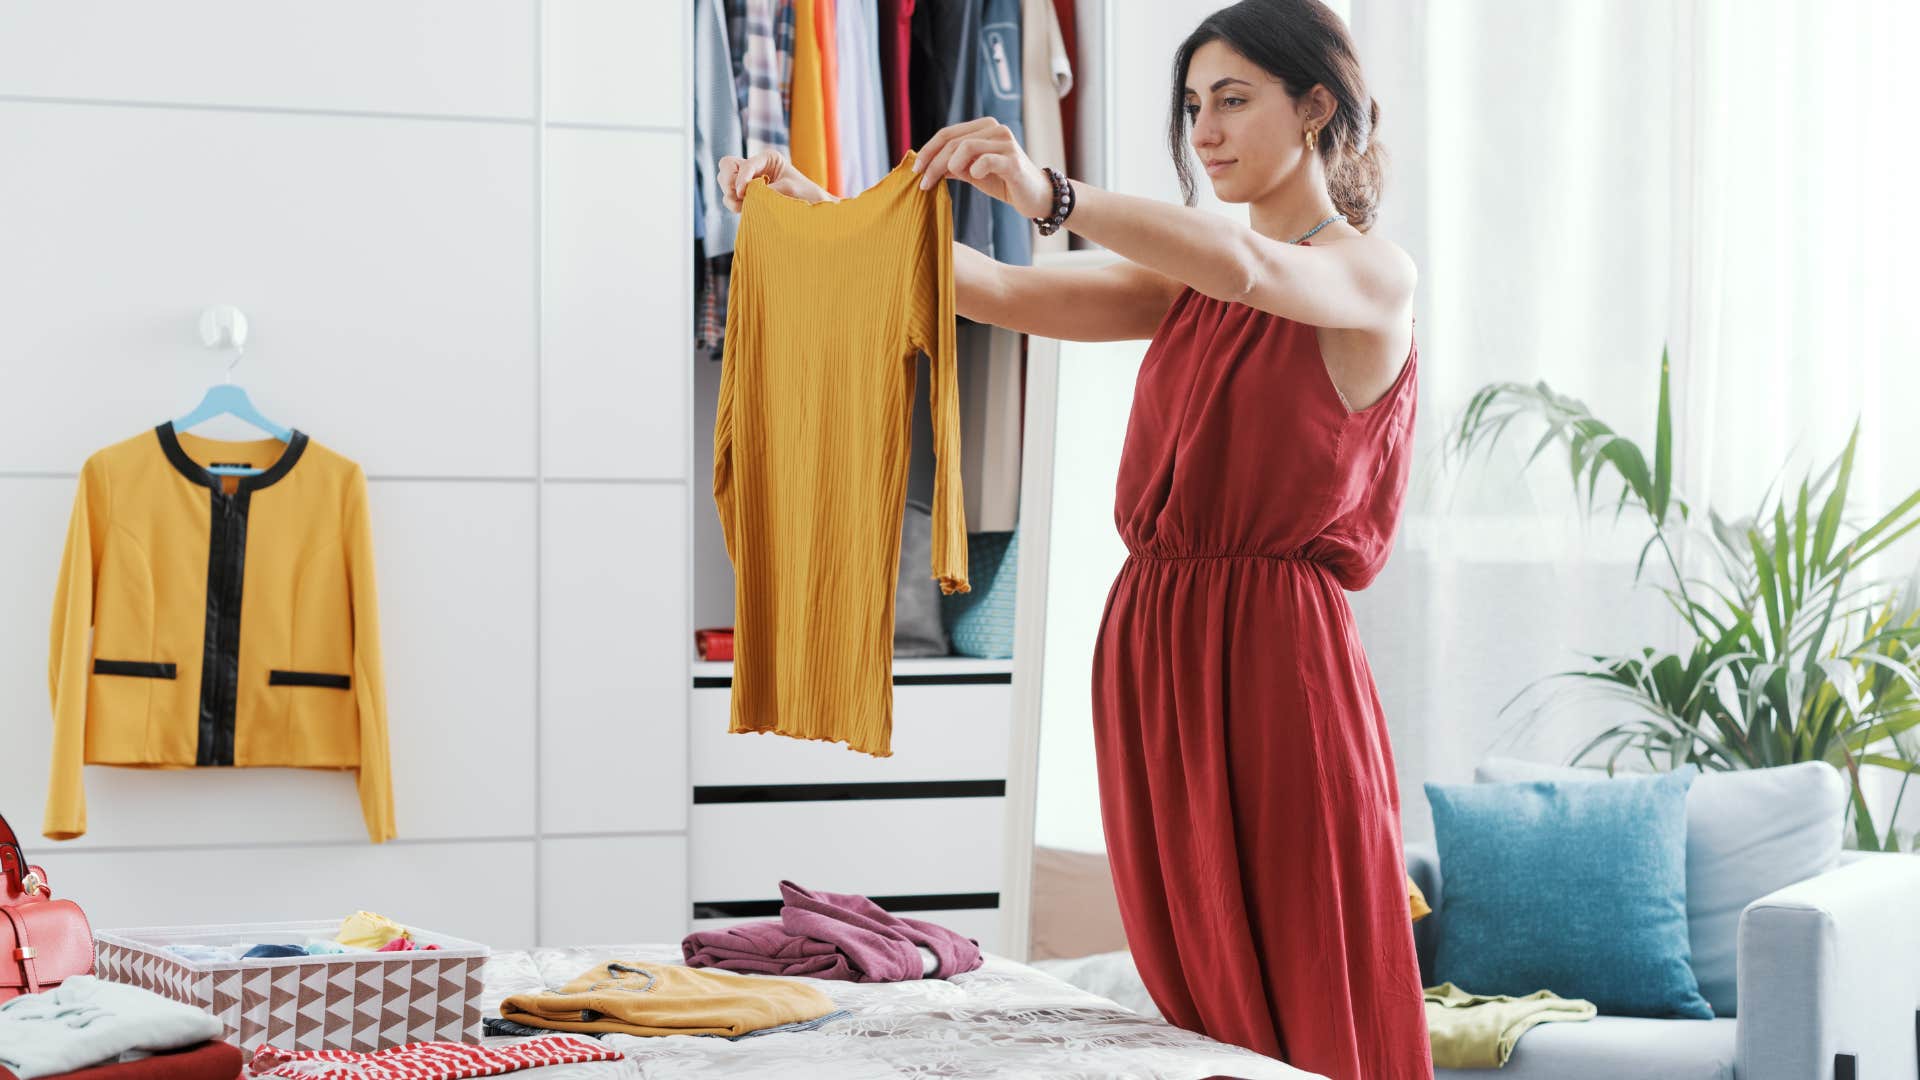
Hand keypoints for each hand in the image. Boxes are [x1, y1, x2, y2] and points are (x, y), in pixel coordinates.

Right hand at [717, 149, 831, 212]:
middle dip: (729, 182)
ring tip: (743, 205)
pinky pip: (730, 196)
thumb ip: (769, 190)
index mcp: (768, 158)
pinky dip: (733, 203)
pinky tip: (744, 209)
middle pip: (727, 166)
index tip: (743, 194)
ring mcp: (750, 180)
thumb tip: (748, 197)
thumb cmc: (807, 195)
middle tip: (740, 196)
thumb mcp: (790, 189)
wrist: (814, 208)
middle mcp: (756, 167)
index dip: (741, 178)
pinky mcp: (748, 195)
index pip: (745, 164)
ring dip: (729, 194)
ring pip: (725, 181)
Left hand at [913, 118, 1054, 219]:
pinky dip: (974, 169)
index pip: (948, 133)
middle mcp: (995, 129)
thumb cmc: (1004, 182)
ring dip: (948, 166)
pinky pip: (986, 160)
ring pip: (965, 147)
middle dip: (933, 162)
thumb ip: (953, 165)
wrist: (1036, 196)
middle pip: (953, 141)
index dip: (928, 150)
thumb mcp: (973, 172)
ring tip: (943, 181)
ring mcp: (1005, 143)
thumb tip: (925, 166)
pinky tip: (974, 177)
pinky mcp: (1013, 161)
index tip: (915, 169)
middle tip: (923, 182)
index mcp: (984, 127)